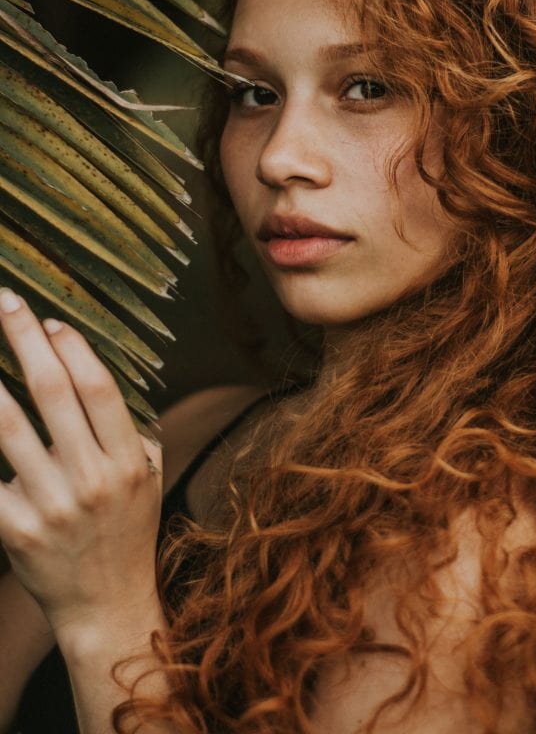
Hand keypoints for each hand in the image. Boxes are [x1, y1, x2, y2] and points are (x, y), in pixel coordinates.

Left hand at [0, 288, 162, 644]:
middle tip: (6, 302)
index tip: (52, 320)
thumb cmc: (128, 531)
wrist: (107, 605)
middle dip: (24, 338)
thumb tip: (94, 371)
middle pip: (52, 392)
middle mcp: (92, 479)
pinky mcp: (14, 530)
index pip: (98, 388)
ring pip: (8, 426)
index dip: (73, 348)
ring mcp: (51, 506)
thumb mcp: (150, 476)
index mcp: (128, 460)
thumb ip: (132, 427)